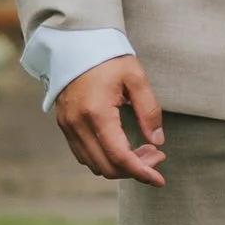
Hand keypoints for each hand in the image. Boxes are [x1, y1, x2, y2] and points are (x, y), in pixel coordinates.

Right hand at [54, 53, 165, 183]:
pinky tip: (122, 147)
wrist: (76, 43)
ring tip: (143, 150)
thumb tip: (157, 142)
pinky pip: (83, 155)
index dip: (142, 172)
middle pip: (107, 167)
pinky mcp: (65, 126)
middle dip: (135, 170)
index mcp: (97, 113)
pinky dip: (104, 159)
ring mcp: (68, 126)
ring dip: (120, 166)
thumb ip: (149, 111)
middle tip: (157, 155)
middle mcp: (78, 124)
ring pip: (94, 164)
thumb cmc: (109, 57)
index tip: (160, 180)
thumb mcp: (136, 78)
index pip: (120, 157)